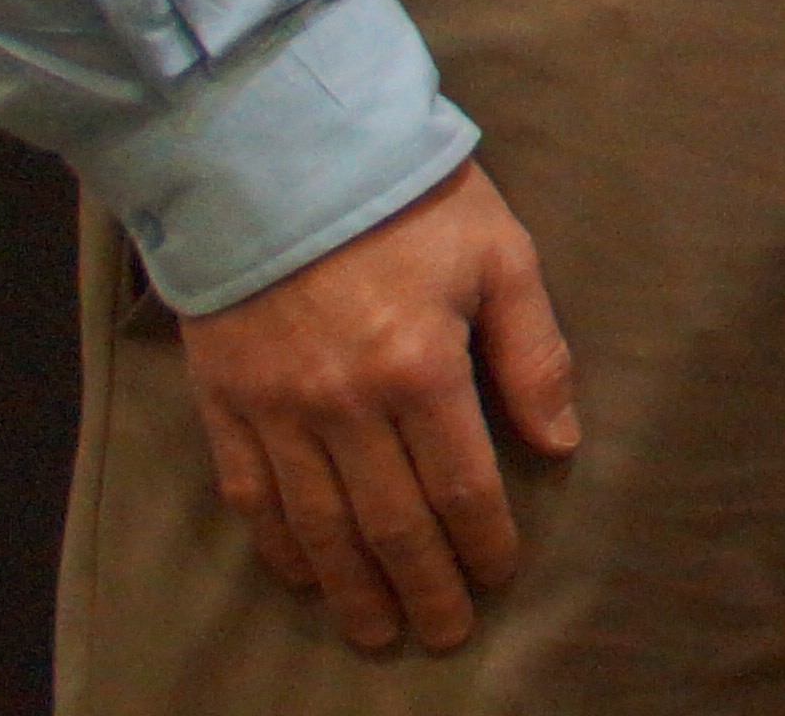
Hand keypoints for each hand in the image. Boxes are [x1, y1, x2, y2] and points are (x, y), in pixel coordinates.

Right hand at [174, 159, 577, 654]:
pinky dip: (279, 545)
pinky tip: (303, 576)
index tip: (499, 577)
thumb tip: (560, 443)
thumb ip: (533, 352)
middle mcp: (345, 405)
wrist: (277, 149)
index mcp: (422, 368)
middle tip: (443, 634)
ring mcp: (277, 409)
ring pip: (318, 526)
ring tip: (377, 631)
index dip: (483, 542)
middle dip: (422, 587)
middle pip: (389, 524)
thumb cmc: (408, 196)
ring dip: (351, 588)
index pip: (462, 486)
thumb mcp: (500, 253)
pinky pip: (250, 495)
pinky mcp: (224, 401)